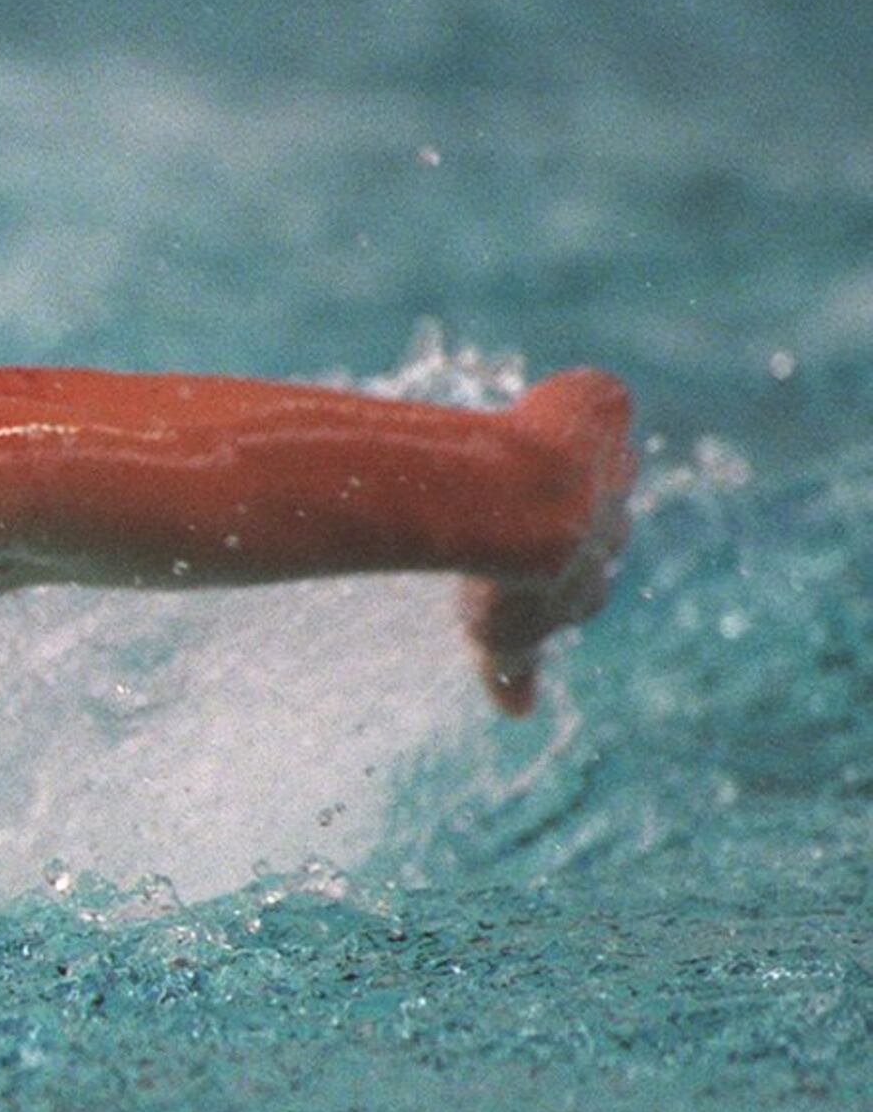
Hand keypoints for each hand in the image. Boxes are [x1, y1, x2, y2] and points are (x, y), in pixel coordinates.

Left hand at [460, 367, 631, 714]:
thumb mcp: (499, 638)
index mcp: (589, 579)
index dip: (554, 581)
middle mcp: (613, 521)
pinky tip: (544, 398)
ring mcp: (611, 464)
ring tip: (527, 456)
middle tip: (525, 512)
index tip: (524, 579)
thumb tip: (518, 713)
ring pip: (604, 461)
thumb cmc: (497, 574)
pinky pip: (599, 400)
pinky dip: (578, 400)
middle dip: (572, 518)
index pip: (584, 587)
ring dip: (573, 458)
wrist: (514, 507)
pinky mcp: (605, 408)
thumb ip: (509, 673)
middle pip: (604, 521)